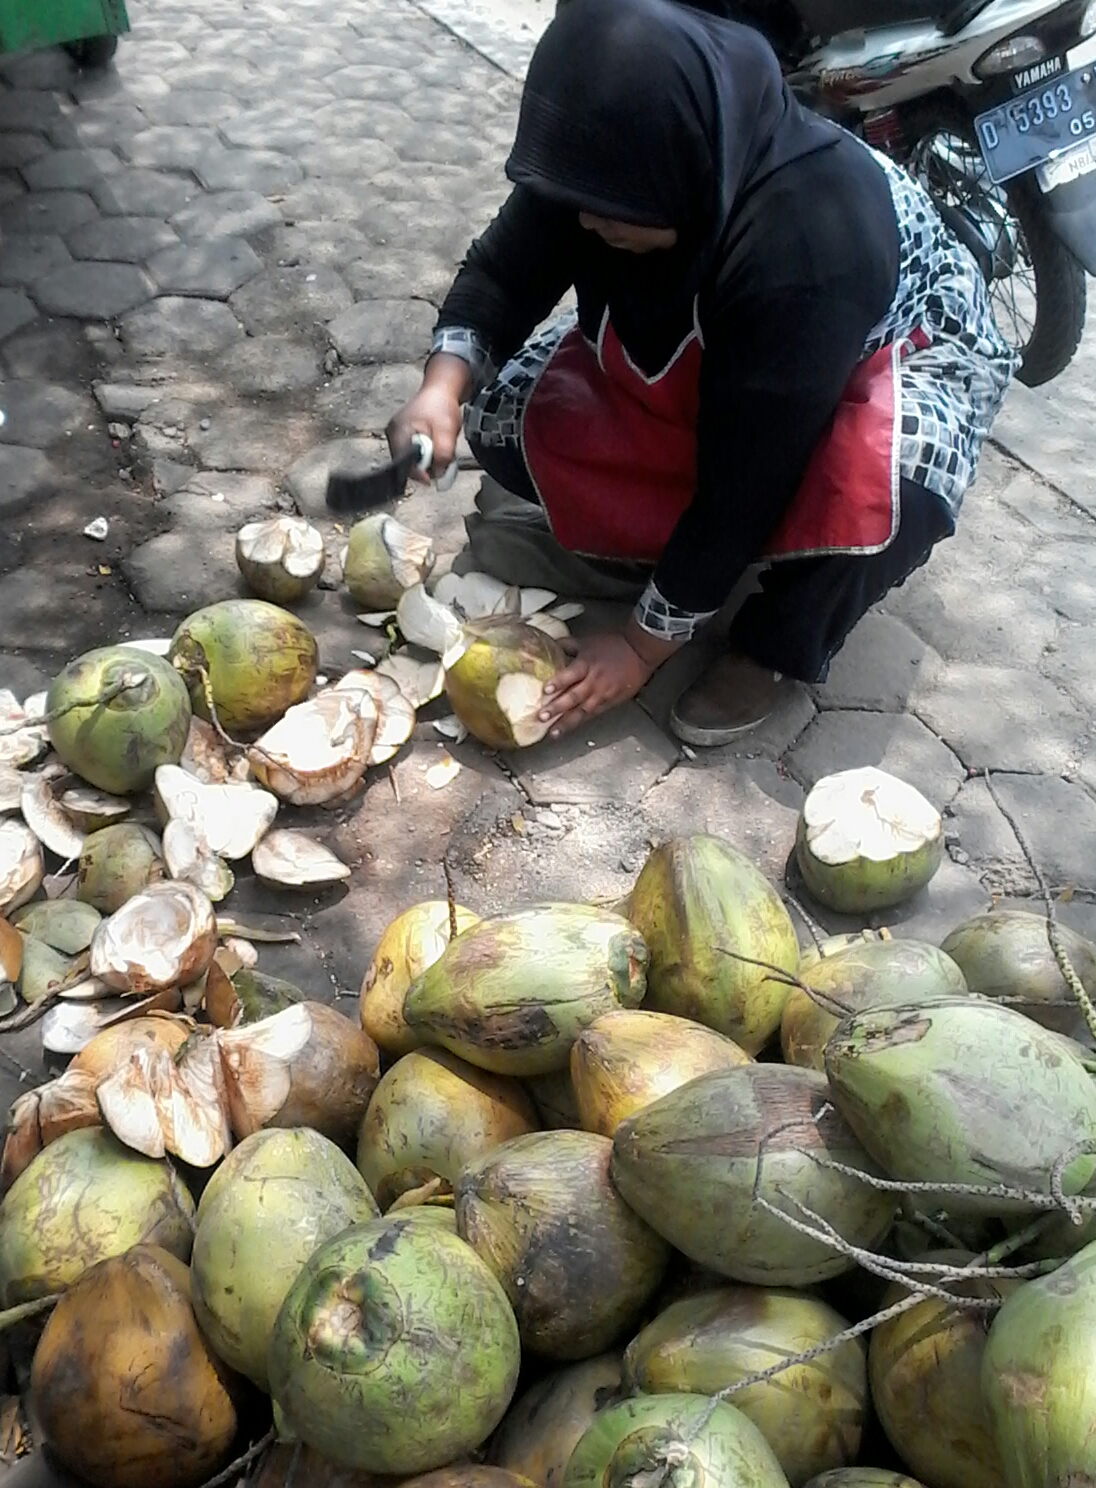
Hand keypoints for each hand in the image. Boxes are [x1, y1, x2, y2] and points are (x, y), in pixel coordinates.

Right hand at [386, 354, 469, 482]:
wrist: (440, 390)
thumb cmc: (441, 406)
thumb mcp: (446, 431)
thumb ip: (442, 455)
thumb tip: (438, 474)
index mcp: (399, 432)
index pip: (403, 464)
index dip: (418, 474)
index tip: (431, 479)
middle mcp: (393, 435)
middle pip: (406, 464)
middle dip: (425, 467)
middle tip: (442, 461)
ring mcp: (396, 435)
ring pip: (410, 460)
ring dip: (426, 461)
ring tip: (439, 447)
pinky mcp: (402, 436)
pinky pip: (412, 454)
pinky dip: (424, 455)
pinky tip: (433, 445)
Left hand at [538, 633, 655, 736]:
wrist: (639, 653)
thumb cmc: (613, 646)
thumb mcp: (588, 641)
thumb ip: (567, 645)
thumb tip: (549, 646)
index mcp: (587, 664)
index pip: (570, 675)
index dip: (558, 682)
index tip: (546, 691)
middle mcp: (594, 681)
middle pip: (574, 697)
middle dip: (557, 708)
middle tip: (542, 717)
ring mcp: (602, 694)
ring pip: (582, 711)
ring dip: (566, 723)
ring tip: (553, 733)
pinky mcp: (610, 702)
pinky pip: (592, 714)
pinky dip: (580, 722)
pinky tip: (569, 729)